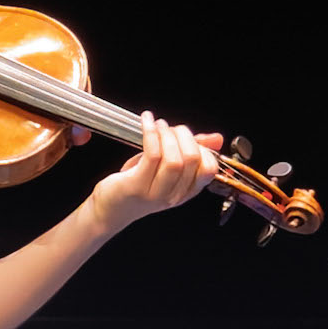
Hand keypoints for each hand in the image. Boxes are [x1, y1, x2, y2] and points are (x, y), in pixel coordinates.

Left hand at [96, 117, 215, 225]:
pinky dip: (150, 133)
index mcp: (187, 191)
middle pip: (192, 160)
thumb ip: (192, 151)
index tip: (187, 136)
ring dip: (166, 135)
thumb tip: (216, 138)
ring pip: (173, 160)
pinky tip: (147, 122)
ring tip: (158, 125)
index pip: (209, 170)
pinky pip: (151, 155)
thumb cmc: (138, 183)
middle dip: (183, 135)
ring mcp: (156, 193)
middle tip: (170, 127)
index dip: (201, 147)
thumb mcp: (167, 166)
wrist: (111, 207)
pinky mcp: (137, 186)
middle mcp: (174, 195)